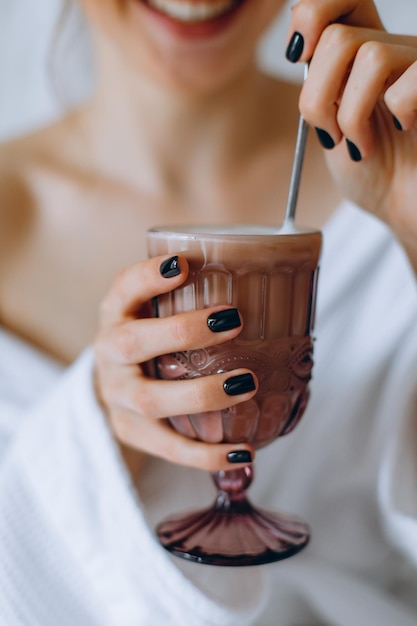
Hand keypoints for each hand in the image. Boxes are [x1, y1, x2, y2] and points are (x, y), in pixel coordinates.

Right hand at [93, 254, 256, 471]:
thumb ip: (193, 294)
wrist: (116, 381)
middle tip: (233, 321)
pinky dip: (205, 454)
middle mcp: (108, 352)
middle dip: (182, 333)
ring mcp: (116, 395)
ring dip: (200, 394)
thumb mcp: (156, 308)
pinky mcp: (129, 430)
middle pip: (133, 344)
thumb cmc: (152, 336)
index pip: (123, 287)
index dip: (149, 276)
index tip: (184, 264)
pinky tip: (243, 452)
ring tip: (246, 384)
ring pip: (150, 401)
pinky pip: (166, 447)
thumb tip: (269, 286)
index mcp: (116, 313)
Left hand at [286, 0, 416, 263]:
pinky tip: (401, 132)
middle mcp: (397, 50)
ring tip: (362, 145)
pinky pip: (407, 81)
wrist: (409, 208)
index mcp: (367, 52)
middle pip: (338, 36)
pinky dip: (392, 115)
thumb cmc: (377, 174)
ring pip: (368, 55)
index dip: (310, 16)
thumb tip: (302, 47)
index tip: (298, 58)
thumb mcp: (332, 126)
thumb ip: (319, 86)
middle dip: (318, 96)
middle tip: (330, 134)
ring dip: (351, 115)